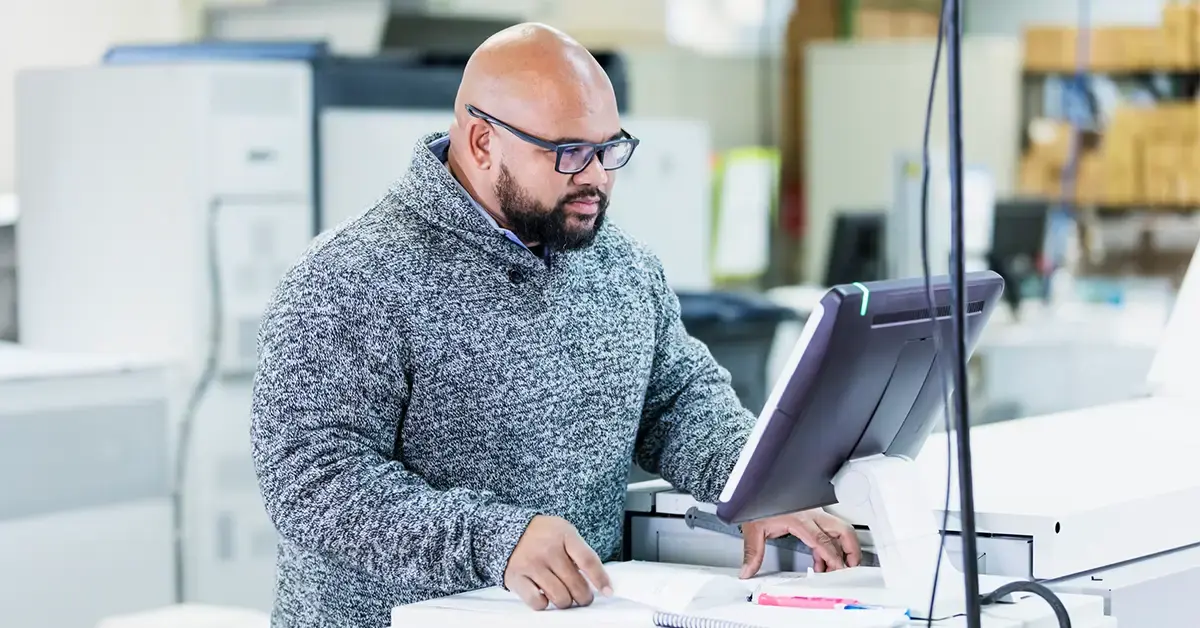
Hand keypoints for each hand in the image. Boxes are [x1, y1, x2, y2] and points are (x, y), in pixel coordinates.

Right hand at [504, 515, 613, 609]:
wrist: (507, 530)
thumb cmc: (542, 534)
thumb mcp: (563, 531)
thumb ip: (579, 551)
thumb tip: (598, 579)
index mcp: (564, 535)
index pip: (588, 560)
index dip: (600, 579)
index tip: (608, 591)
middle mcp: (548, 550)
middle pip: (576, 584)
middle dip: (584, 596)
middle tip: (584, 597)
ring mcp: (532, 564)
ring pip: (560, 597)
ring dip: (566, 602)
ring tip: (566, 597)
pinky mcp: (517, 578)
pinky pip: (537, 602)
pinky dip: (544, 604)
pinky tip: (545, 595)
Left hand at [740, 509, 861, 578]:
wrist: (758, 485)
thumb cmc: (758, 500)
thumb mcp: (753, 528)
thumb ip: (753, 552)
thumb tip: (748, 570)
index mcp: (799, 518)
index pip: (822, 540)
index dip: (833, 556)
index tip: (838, 569)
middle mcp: (811, 515)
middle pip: (842, 530)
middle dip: (851, 549)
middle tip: (850, 568)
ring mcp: (814, 514)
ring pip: (838, 531)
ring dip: (840, 551)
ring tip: (834, 571)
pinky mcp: (812, 516)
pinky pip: (827, 534)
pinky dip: (828, 549)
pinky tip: (821, 563)